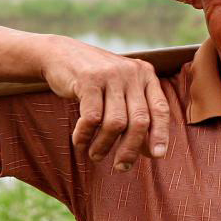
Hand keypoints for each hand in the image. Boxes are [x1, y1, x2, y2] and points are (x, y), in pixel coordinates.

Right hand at [42, 38, 170, 170]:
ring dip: (104, 145)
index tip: (157, 156)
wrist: (60, 54)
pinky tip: (80, 142)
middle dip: (130, 149)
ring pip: (115, 123)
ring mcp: (111, 74)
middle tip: (121, 167)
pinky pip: (92, 118)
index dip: (160, 134)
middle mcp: (132, 73)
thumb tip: (150, 151)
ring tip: (95, 155)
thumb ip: (135, 112)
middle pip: (139, 121)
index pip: (160, 109)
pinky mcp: (89, 79)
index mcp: (146, 75)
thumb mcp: (120, 89)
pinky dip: (85, 135)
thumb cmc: (94, 81)